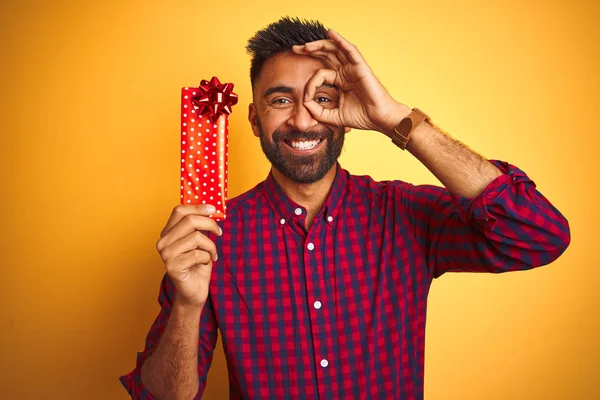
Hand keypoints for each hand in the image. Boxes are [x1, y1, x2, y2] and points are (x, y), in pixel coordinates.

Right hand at [155, 204, 221, 308]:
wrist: (193, 292)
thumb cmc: (197, 265)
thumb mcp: (200, 241)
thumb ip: (200, 226)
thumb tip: (211, 209)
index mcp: (167, 233)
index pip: (179, 211)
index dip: (198, 207)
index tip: (213, 209)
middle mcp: (163, 242)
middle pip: (190, 221)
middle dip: (210, 224)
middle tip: (219, 232)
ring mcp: (166, 255)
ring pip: (197, 237)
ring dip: (211, 246)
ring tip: (212, 254)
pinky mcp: (172, 267)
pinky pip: (198, 254)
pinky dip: (207, 257)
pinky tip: (205, 263)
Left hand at [292, 29, 408, 134]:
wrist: (379, 119)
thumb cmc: (362, 117)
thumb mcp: (334, 116)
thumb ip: (318, 112)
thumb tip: (304, 104)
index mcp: (340, 81)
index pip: (320, 74)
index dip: (310, 84)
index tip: (305, 97)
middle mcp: (346, 72)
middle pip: (326, 55)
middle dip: (310, 51)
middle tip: (295, 49)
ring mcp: (353, 68)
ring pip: (335, 50)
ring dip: (320, 45)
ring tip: (306, 45)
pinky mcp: (360, 66)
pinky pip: (350, 50)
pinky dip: (340, 40)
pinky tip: (331, 33)